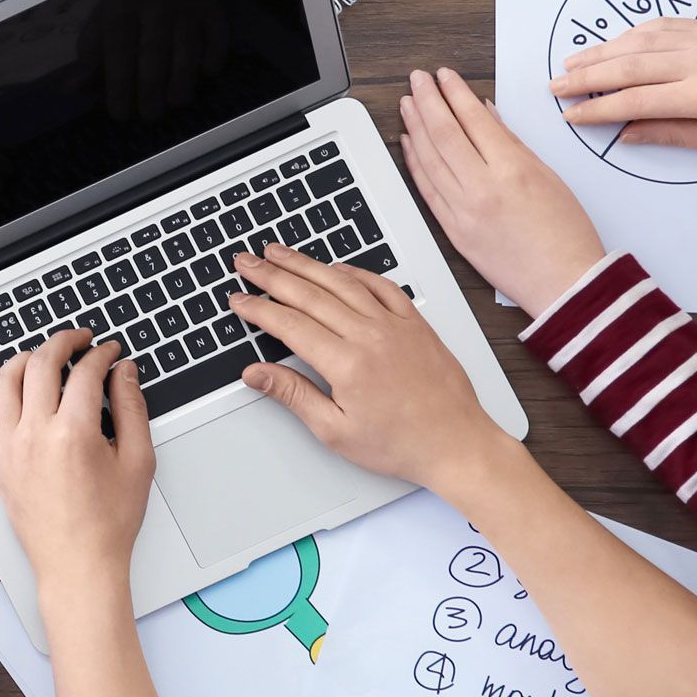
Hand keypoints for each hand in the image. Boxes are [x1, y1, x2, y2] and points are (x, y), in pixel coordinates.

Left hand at [0, 330, 153, 592]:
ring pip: (4, 380)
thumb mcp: (138, 462)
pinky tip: (15, 389)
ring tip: (44, 356)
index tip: (110, 351)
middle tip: (81, 340)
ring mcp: (10, 447)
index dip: (102, 354)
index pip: (85, 372)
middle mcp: (34, 435)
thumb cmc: (109, 524)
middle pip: (41, 363)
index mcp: (73, 433)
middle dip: (64, 342)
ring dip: (25, 359)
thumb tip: (124, 372)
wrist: (77, 566)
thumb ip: (132, 408)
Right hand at [229, 246, 511, 495]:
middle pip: (309, 294)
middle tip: (247, 261)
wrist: (457, 444)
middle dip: (272, 275)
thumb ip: (293, 395)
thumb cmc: (401, 444)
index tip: (238, 299)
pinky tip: (338, 266)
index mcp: (347, 364)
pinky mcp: (415, 323)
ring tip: (279, 252)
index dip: (258, 308)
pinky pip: (381, 285)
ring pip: (341, 282)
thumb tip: (256, 374)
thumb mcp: (335, 431)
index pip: (289, 324)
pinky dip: (355, 272)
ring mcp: (395, 325)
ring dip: (306, 264)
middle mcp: (370, 336)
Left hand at [400, 66, 605, 317]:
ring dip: (414, 127)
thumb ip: (511, 142)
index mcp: (513, 170)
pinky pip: (426, 189)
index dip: (454, 93)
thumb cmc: (566, 233)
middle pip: (444, 134)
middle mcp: (482, 189)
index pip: (474, 119)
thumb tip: (485, 113)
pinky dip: (414, 163)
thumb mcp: (548, 176)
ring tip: (407, 103)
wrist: (563, 285)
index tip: (444, 75)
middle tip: (417, 80)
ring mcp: (463, 211)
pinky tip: (408, 142)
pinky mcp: (452, 231)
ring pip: (428, 159)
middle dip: (427, 101)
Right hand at [550, 19, 696, 148]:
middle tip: (553, 87)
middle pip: (626, 66)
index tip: (570, 116)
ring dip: (600, 52)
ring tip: (571, 64)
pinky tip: (612, 45)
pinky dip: (629, 35)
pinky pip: (659, 26)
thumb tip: (628, 134)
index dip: (596, 110)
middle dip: (585, 78)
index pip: (633, 101)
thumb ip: (674, 134)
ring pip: (637, 41)